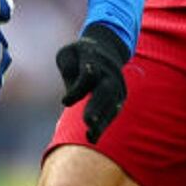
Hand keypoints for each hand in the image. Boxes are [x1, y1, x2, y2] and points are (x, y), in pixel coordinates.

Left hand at [55, 24, 130, 141]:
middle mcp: (109, 71)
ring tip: (91, 138)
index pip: (88, 75)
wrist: (107, 47)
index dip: (77, 89)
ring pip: (112, 103)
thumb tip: (69, 98)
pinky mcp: (121, 94)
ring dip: (102, 121)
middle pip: (106, 90)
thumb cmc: (79, 54)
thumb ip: (67, 71)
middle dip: (98, 106)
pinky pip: (114, 110)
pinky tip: (93, 137)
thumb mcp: (67, 54)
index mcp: (93, 58)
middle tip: (88, 123)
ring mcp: (117, 83)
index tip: (64, 102)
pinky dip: (105, 123)